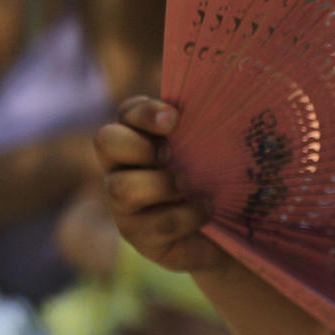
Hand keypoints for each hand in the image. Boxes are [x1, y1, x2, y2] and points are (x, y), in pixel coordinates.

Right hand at [95, 96, 230, 273]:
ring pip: (122, 188)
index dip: (145, 112)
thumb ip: (203, 130)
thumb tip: (225, 96)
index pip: (126, 114)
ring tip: (188, 185)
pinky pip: (158, 223)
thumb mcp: (212, 154)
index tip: (175, 118)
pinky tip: (206, 210)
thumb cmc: (218, 185)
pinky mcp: (140, 237)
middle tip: (171, 155)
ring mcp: (125, 205)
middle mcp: (122, 169)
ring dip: (162, 184)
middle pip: (105, 141)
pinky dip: (188, 215)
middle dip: (139, 145)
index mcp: (138, 140)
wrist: (229, 236)